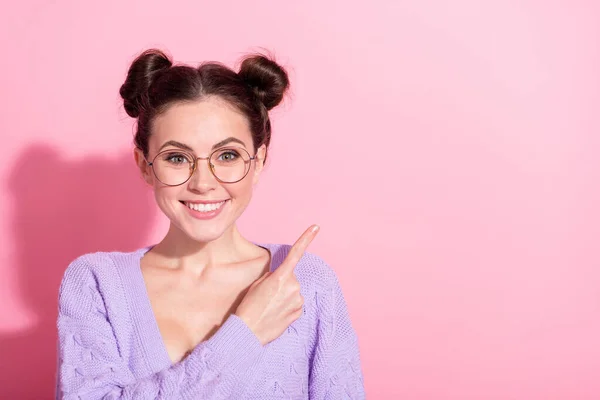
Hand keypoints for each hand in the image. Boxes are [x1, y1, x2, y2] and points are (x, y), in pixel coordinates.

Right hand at [235, 224, 319, 344]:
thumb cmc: (249, 307)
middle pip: (291, 277)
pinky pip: (295, 304)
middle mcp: (293, 287)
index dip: (306, 238)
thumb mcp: (258, 285)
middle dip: (282, 282)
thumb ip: (273, 277)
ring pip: (294, 292)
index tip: (316, 227)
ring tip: (270, 306)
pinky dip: (288, 307)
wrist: (248, 332)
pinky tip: (276, 314)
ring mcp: (298, 300)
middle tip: (267, 295)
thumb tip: (283, 278)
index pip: (296, 253)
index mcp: (281, 277)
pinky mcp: (299, 312)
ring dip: (285, 296)